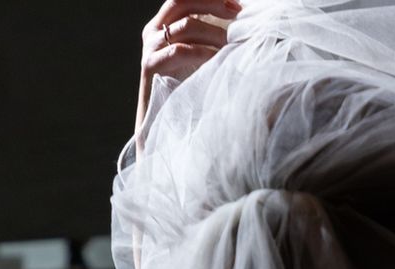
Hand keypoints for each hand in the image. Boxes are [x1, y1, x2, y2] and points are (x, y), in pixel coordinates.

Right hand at [136, 1, 241, 137]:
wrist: (163, 129)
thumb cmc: (189, 98)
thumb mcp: (203, 65)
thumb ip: (212, 45)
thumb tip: (244, 34)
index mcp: (165, 26)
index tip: (238, 4)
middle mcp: (155, 32)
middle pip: (182, 2)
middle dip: (212, 4)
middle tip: (238, 15)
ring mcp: (151, 48)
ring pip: (184, 26)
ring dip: (214, 33)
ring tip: (235, 44)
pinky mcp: (150, 67)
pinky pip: (179, 51)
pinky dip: (203, 53)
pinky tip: (219, 60)